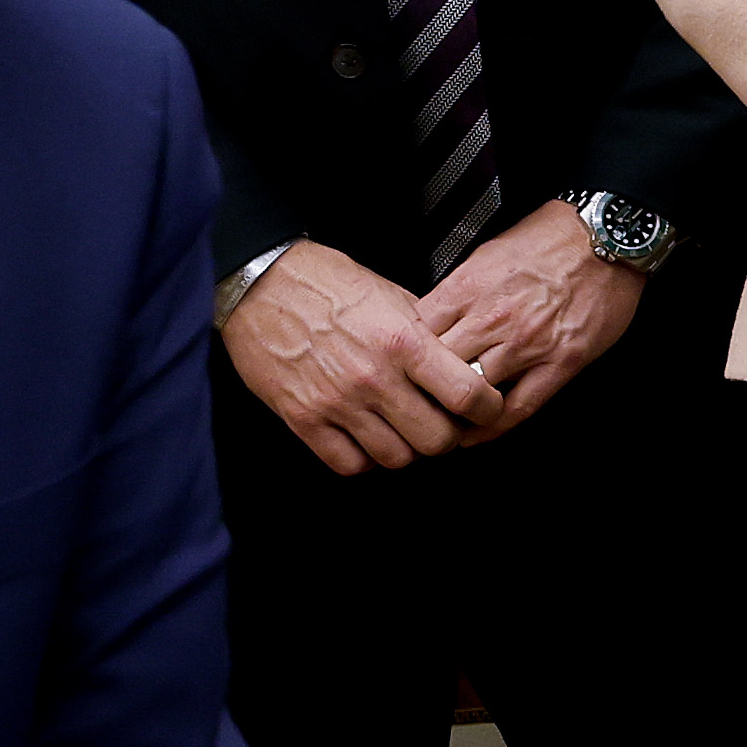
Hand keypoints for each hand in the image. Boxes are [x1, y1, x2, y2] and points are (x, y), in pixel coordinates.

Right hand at [223, 237, 505, 476]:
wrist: (260, 282)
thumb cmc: (324, 282)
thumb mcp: (389, 294)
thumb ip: (426, 333)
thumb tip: (458, 361)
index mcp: (403, 340)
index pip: (468, 395)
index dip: (486, 410)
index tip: (484, 410)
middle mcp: (373, 376)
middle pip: (437, 440)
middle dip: (446, 436)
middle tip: (439, 422)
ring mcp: (337, 402)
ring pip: (396, 458)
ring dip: (405, 448)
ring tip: (399, 428)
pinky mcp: (303, 418)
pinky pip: (349, 464)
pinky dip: (363, 458)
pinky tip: (365, 437)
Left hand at [409, 204, 639, 447]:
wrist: (605, 235)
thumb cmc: (552, 237)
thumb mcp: (487, 252)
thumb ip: (458, 289)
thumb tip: (433, 316)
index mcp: (470, 287)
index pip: (418, 334)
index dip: (404, 357)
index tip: (401, 369)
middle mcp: (494, 317)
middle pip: (438, 369)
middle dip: (422, 389)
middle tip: (413, 402)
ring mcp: (527, 344)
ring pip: (474, 392)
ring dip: (455, 411)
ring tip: (441, 421)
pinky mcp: (560, 362)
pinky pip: (520, 406)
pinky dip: (493, 427)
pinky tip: (478, 432)